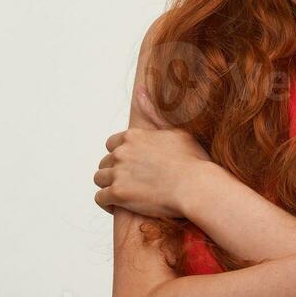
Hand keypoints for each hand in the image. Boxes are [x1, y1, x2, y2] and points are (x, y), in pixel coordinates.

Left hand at [93, 86, 215, 218]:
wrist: (196, 186)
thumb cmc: (193, 160)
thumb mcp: (174, 131)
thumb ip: (153, 113)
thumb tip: (139, 90)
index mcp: (132, 136)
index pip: (112, 144)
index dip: (121, 156)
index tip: (133, 166)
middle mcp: (121, 152)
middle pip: (105, 162)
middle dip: (115, 171)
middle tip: (132, 183)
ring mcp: (118, 173)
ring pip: (99, 179)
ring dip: (109, 186)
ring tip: (125, 195)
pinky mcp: (117, 194)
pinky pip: (100, 199)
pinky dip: (107, 203)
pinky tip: (120, 206)